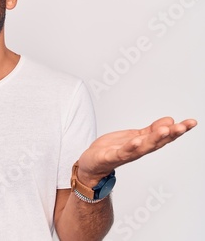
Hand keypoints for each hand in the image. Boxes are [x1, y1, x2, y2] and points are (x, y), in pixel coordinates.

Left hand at [77, 117, 197, 185]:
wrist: (92, 164)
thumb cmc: (112, 150)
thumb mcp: (135, 136)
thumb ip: (151, 130)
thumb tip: (170, 121)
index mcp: (144, 144)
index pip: (164, 137)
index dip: (178, 130)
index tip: (191, 122)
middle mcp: (137, 151)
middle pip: (157, 142)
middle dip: (171, 134)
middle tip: (182, 126)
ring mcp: (124, 154)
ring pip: (142, 147)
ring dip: (154, 139)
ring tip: (165, 130)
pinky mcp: (110, 157)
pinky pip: (121, 152)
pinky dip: (129, 147)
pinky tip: (136, 141)